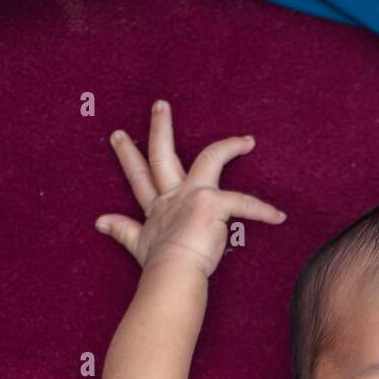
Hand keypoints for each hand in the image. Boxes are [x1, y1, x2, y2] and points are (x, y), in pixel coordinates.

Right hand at [94, 99, 286, 275]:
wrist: (171, 273)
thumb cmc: (158, 265)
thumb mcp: (137, 244)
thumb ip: (121, 229)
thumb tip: (98, 222)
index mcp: (158, 206)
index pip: (140, 176)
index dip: (129, 157)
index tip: (119, 137)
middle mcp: (173, 194)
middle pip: (163, 154)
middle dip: (161, 128)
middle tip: (161, 105)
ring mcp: (193, 194)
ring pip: (211, 158)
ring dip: (229, 147)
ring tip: (248, 140)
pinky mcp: (212, 203)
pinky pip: (244, 202)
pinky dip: (262, 211)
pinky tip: (279, 216)